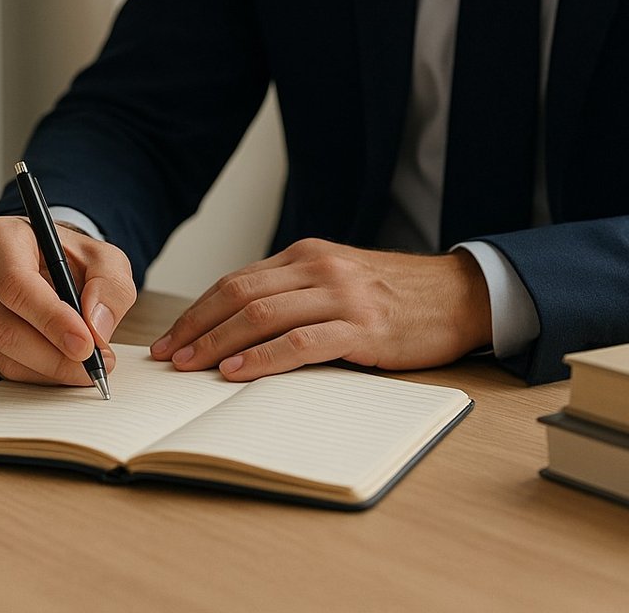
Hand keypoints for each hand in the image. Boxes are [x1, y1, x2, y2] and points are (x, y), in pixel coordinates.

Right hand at [0, 215, 136, 384]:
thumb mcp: (104, 259)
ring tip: (83, 366)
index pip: (16, 285)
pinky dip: (35, 374)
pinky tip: (59, 363)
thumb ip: (110, 286)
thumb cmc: (69, 258)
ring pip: (1, 354)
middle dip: (54, 356)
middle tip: (93, 365)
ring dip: (48, 370)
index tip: (85, 345)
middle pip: (3, 327)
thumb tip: (95, 327)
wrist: (44, 263)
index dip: (51, 320)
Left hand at [148, 238, 491, 380]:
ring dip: (218, 343)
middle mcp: (318, 268)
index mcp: (305, 256)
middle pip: (238, 294)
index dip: (196, 311)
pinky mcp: (363, 327)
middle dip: (195, 327)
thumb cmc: (396, 296)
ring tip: (191, 367)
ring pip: (261, 314)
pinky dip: (264, 358)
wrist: (461, 295)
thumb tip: (237, 327)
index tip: (169, 339)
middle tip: (167, 357)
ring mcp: (341, 295)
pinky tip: (238, 372)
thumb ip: (294, 293)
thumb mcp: (338, 280)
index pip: (235, 281)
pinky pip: (301, 341)